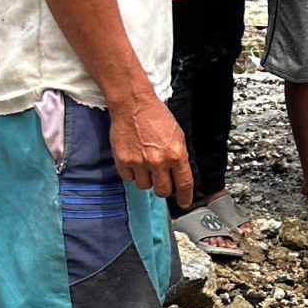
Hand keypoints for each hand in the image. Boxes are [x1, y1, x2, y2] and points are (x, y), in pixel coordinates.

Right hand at [110, 91, 192, 210]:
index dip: (185, 196)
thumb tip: (179, 175)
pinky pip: (128, 178)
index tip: (184, 202)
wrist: (133, 105)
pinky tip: (134, 161)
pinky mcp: (123, 161)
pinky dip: (131, 173)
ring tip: (145, 165)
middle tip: (160, 179)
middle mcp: (159, 161)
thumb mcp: (177, 135)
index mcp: (176, 154)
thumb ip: (178, 157)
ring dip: (146, 180)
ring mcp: (139, 162)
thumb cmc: (156, 117)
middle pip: (162, 191)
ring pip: (144, 186)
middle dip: (163, 188)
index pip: (184, 183)